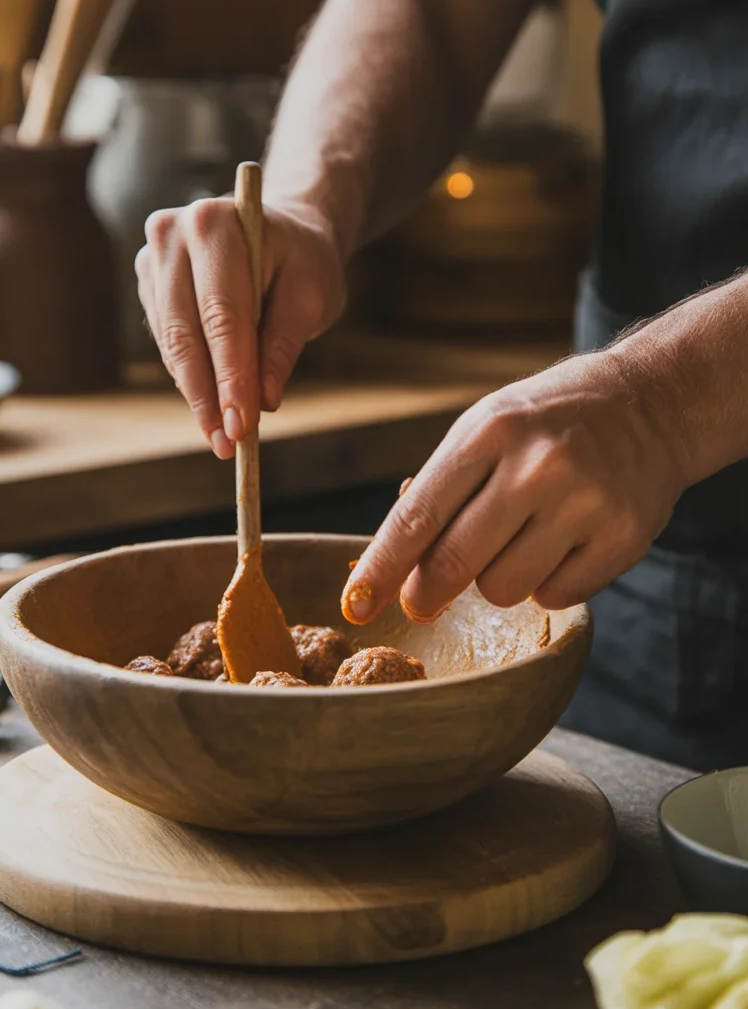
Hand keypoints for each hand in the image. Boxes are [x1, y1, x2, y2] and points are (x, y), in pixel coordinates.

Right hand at [135, 196, 344, 457]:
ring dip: (196, 396)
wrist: (283, 230)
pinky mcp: (150, 286)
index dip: (230, 376)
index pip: (221, 315)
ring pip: (172, 344)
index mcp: (216, 225)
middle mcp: (171, 236)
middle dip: (207, 395)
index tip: (242, 425)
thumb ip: (284, 344)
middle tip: (227, 443)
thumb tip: (263, 402)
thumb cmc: (303, 259)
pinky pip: (168, 344)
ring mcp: (153, 261)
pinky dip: (191, 379)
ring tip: (223, 437)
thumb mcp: (311, 295)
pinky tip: (212, 408)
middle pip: (185, 333)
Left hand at [341, 352, 689, 621]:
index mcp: (489, 432)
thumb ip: (440, 488)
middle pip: (455, 565)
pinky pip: (556, 597)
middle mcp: (537, 467)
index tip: (355, 605)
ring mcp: (586, 504)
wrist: (653, 403)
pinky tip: (561, 545)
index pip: (417, 518)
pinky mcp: (624, 538)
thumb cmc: (549, 420)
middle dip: (427, 593)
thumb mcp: (486, 426)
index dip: (380, 569)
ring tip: (518, 542)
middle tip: (421, 603)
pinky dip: (547, 583)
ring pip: (504, 591)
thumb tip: (393, 560)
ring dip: (496, 581)